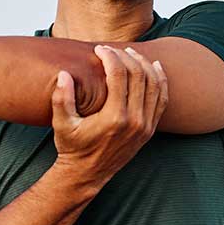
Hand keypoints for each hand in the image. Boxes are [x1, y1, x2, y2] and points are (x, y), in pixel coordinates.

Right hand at [50, 44, 167, 186]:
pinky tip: (154, 67)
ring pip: (154, 85)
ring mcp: (145, 126)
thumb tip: (64, 74)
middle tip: (113, 49)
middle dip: (126, 57)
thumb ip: (61, 99)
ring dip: (144, 65)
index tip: (99, 49)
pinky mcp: (149, 130)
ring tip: (131, 53)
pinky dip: (160, 81)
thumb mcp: (61, 125)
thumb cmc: (72, 147)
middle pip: (139, 75)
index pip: (118, 75)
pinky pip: (161, 99)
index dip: (109, 56)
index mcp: (114, 118)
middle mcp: (135, 121)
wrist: (87, 174)